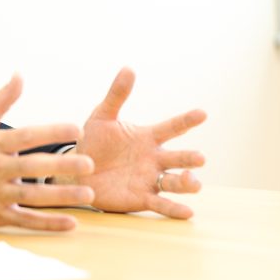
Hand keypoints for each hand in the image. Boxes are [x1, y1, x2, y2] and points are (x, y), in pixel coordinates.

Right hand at [0, 74, 94, 230]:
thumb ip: (1, 100)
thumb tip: (19, 75)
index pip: (26, 136)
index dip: (52, 131)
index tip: (77, 129)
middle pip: (33, 166)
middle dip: (63, 165)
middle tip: (90, 163)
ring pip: (34, 196)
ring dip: (63, 196)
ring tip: (89, 193)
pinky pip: (26, 220)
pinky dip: (49, 224)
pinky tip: (71, 222)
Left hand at [72, 67, 206, 218]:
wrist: (78, 170)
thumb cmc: (94, 141)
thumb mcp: (102, 116)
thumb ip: (116, 95)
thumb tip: (128, 68)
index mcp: (147, 138)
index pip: (172, 127)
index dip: (186, 121)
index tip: (202, 113)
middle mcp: (154, 159)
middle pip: (178, 158)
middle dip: (189, 158)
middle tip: (198, 158)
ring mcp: (150, 179)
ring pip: (175, 183)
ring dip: (186, 183)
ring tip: (191, 182)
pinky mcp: (142, 198)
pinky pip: (161, 204)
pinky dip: (174, 209)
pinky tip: (187, 212)